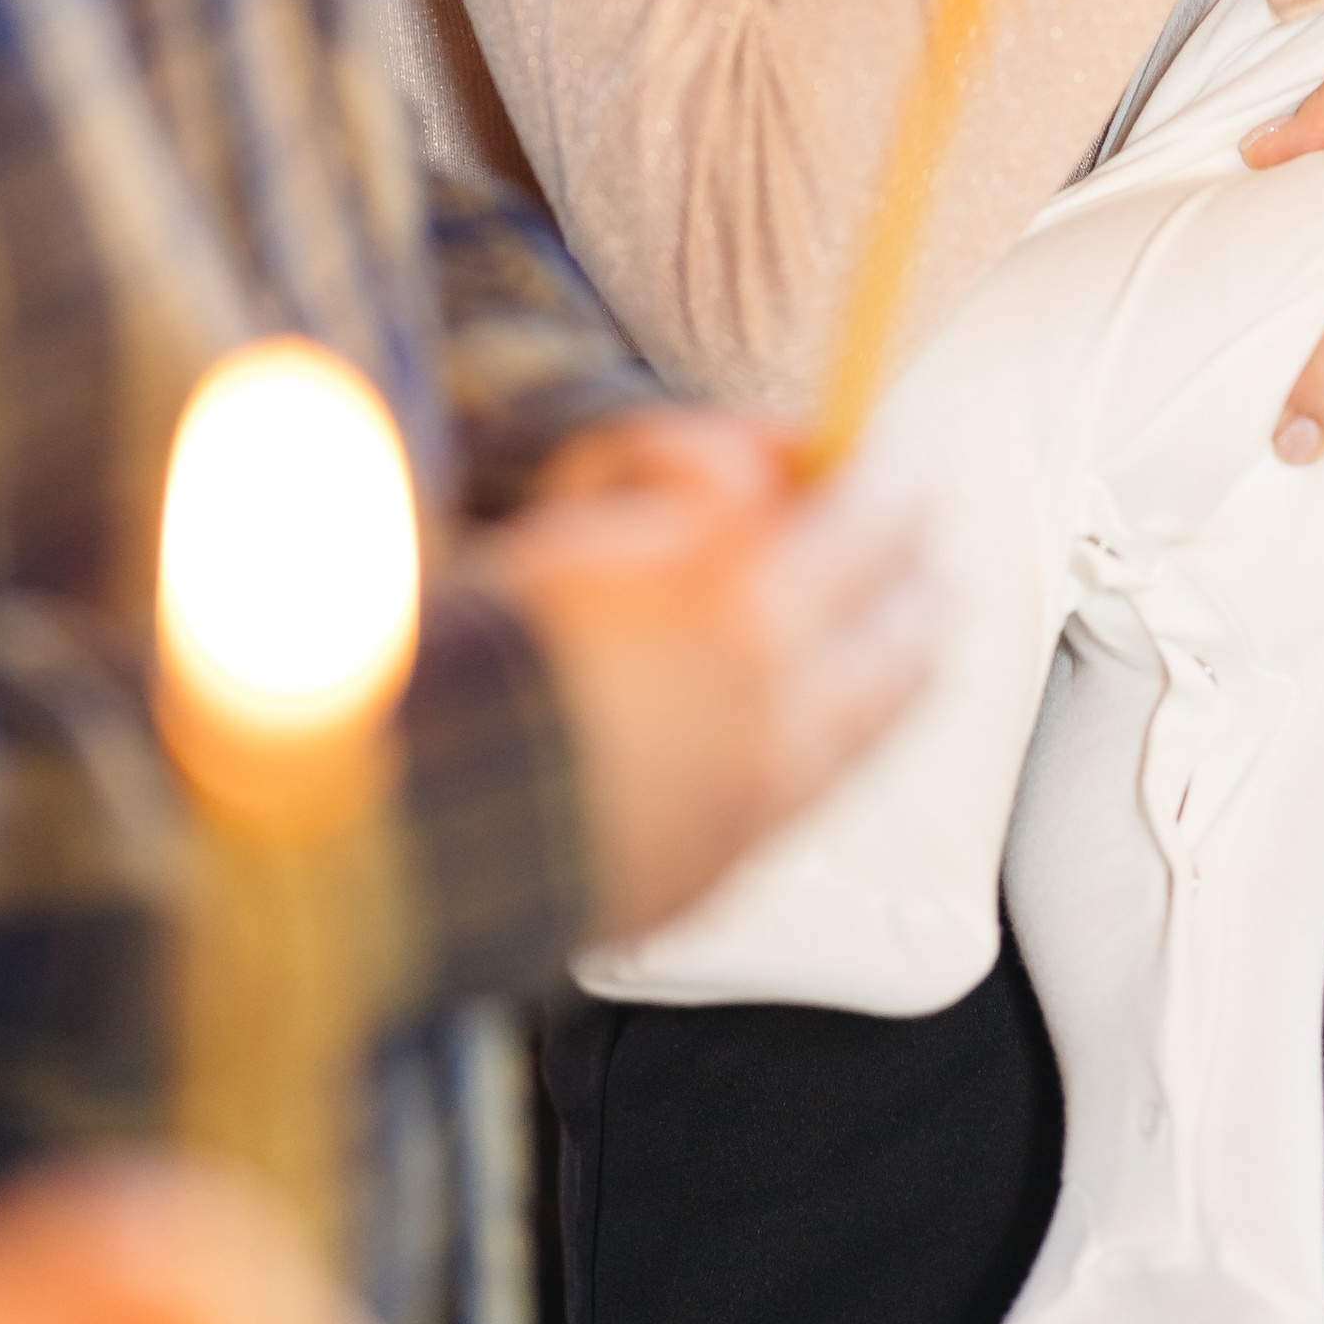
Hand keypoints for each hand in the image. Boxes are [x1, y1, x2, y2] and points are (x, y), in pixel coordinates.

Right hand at [469, 409, 932, 939]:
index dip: (891, 474)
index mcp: (744, 604)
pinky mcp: (732, 865)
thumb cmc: (482, 635)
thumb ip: (701, 467)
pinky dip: (811, 734)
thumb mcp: (585, 500)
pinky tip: (757, 709)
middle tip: (877, 539)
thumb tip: (784, 460)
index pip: (888, 517)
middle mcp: (781, 712)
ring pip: (886, 711)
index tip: (886, 458)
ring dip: (875, 652)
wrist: (402, 810)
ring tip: (831, 620)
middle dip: (907, 570)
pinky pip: (817, 782)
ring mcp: (764, 802)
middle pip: (920, 625)